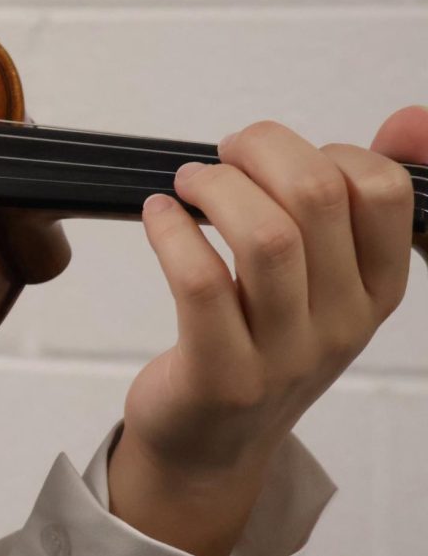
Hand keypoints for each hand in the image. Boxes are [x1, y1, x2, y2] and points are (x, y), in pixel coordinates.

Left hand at [107, 109, 424, 555]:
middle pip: (318, 196)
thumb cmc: (263, 342)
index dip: (326, 149)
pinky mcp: (221, 375)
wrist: (209, 444)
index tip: (278, 157)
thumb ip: (361, 198)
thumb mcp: (328, 278)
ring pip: (265, 236)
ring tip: (188, 183)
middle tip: (223, 154)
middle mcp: (342, 322)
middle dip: (260, 149)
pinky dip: (171, 231)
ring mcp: (284, 354)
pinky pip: (201, 282)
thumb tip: (410, 117)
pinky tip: (158, 215)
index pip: (385, 190)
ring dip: (215, 186)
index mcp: (377, 290)